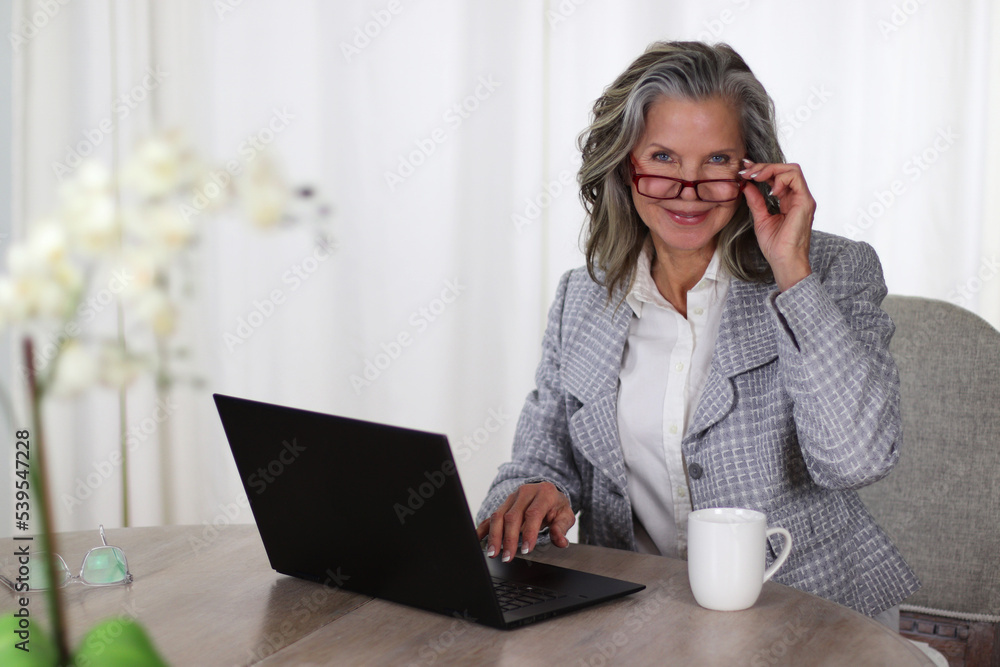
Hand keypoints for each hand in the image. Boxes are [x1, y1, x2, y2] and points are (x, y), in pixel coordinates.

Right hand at [475, 482, 574, 561]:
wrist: (547, 491)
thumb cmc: (556, 505)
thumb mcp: (565, 515)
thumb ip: (562, 528)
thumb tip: (560, 541)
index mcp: (543, 494)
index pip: (533, 513)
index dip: (529, 532)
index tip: (526, 549)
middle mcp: (525, 493)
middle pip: (512, 516)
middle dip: (508, 538)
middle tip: (508, 557)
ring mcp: (512, 498)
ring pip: (498, 515)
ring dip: (494, 536)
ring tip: (493, 552)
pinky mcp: (503, 505)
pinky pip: (491, 516)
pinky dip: (483, 528)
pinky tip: (478, 539)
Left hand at [740, 159, 815, 290]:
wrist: (783, 261)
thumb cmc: (775, 245)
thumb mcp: (760, 218)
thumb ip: (755, 201)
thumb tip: (746, 185)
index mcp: (789, 200)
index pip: (778, 177)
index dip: (762, 169)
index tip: (744, 170)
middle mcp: (799, 197)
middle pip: (785, 169)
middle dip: (764, 167)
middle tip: (747, 172)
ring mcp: (803, 198)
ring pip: (792, 169)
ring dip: (771, 169)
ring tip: (756, 177)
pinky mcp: (805, 202)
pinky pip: (795, 178)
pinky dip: (779, 179)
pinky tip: (769, 190)